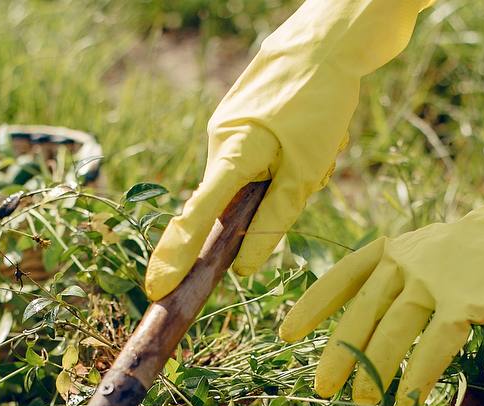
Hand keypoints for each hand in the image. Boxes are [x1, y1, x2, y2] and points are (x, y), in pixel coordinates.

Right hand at [143, 0, 432, 300]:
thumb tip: (245, 268)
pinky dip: (286, 156)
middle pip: (235, 200)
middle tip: (315, 167)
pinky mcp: (240, 119)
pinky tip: (311, 129)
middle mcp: (219, 141)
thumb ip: (275, 219)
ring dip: (288, 174)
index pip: (196, 217)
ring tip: (320, 140)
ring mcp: (227, 127)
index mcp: (232, 153)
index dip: (176, 256)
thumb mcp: (306, 170)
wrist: (327, 39)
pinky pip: (259, 157)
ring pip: (253, 178)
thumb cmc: (320, 102)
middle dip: (273, 197)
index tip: (156, 289)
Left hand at [280, 109, 483, 405]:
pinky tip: (409, 398)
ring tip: (362, 401)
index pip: (342, 276)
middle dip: (339, 352)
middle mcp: (408, 260)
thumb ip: (400, 288)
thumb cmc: (483, 255)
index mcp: (393, 249)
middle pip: (361, 311)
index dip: (313, 304)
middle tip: (322, 388)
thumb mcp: (431, 260)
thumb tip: (367, 338)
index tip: (287, 333)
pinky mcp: (469, 297)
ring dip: (375, 369)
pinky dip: (419, 372)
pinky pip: (436, 341)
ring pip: (393, 329)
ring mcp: (437, 277)